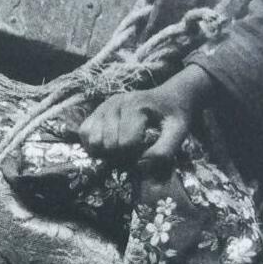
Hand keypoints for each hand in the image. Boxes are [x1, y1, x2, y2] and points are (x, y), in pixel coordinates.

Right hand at [78, 65, 214, 172]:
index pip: (124, 144)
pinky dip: (93, 144)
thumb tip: (140, 166)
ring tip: (121, 147)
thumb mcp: (178, 132)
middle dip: (120, 154)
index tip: (146, 148)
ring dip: (105, 151)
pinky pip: (83, 132)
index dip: (135, 154)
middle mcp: (115, 103)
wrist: (170, 97)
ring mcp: (103, 106)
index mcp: (135, 106)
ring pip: (91, 140)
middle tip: (134, 149)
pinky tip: (108, 144)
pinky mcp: (96, 110)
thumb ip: (164, 151)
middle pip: (107, 145)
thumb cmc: (174, 116)